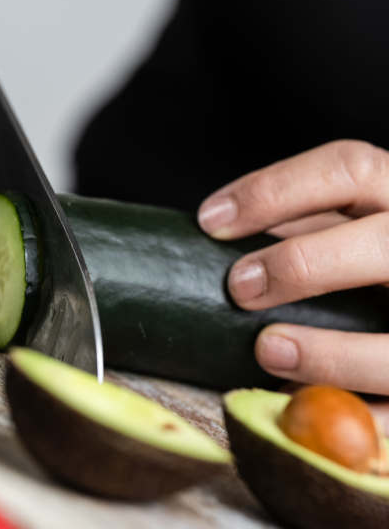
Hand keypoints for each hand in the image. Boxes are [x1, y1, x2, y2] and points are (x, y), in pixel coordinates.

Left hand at [197, 140, 388, 403]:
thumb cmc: (374, 268)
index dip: (274, 190)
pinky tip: (301, 408)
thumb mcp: (353, 230)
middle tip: (238, 287)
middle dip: (303, 264)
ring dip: (331, 352)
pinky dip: (353, 412)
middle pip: (384, 241)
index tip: (209, 220)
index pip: (349, 168)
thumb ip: (308, 228)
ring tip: (266, 349)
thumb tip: (217, 237)